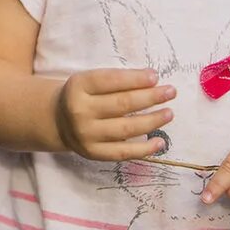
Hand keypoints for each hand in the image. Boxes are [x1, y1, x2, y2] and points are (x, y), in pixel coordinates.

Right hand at [54, 69, 174, 161]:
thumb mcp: (90, 80)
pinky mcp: (93, 153)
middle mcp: (80, 111)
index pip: (111, 80)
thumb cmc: (82, 95)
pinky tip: (160, 142)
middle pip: (121, 104)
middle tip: (171, 92)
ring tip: (169, 113)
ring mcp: (86, 134)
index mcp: (78, 86)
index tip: (155, 76)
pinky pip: (123, 152)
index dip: (135, 79)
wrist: (58, 120)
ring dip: (152, 121)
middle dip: (150, 97)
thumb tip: (152, 80)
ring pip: (126, 128)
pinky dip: (144, 149)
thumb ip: (116, 79)